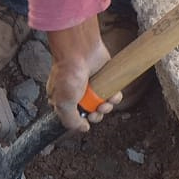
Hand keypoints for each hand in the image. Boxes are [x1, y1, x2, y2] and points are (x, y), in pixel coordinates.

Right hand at [45, 15, 121, 131]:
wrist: (80, 50)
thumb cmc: (68, 72)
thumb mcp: (63, 104)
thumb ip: (71, 121)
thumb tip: (83, 128)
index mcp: (63, 99)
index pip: (74, 117)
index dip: (83, 120)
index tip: (87, 118)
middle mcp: (77, 94)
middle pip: (91, 112)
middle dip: (96, 115)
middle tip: (96, 111)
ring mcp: (92, 86)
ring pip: (103, 104)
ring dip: (107, 107)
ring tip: (105, 102)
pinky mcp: (104, 79)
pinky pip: (112, 93)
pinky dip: (114, 96)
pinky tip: (111, 94)